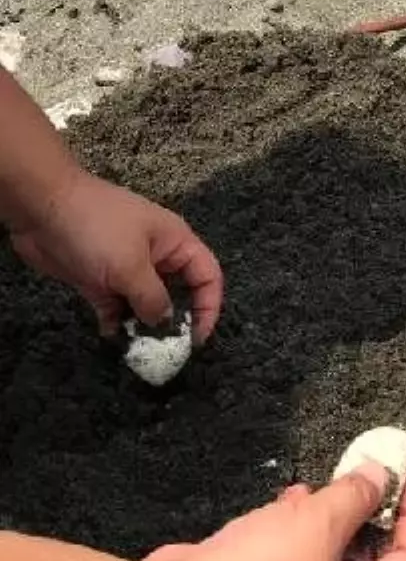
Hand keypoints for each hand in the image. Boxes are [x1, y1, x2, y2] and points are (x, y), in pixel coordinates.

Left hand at [9, 170, 222, 342]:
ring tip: (136, 349)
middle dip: (173, 322)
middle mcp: (156, 256)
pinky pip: (116, 307)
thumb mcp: (130, 266)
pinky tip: (110, 336)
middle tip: (164, 351)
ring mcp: (126, 268)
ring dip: (142, 326)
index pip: (207, 276)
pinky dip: (116, 323)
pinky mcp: (99, 280)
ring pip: (145, 304)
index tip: (196, 340)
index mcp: (175, 242)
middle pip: (178, 293)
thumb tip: (165, 324)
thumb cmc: (96, 230)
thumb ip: (153, 300)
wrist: (42, 209)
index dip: (209, 307)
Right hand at [143, 468, 405, 560]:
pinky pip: (297, 558)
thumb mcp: (319, 524)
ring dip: (332, 517)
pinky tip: (288, 502)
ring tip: (325, 486)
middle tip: (369, 474)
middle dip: (372, 514)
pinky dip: (299, 528)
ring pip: (332, 557)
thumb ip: (357, 496)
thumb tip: (382, 475)